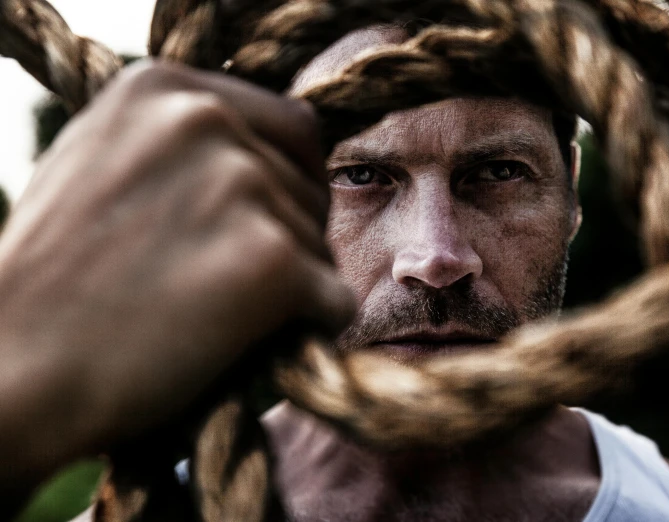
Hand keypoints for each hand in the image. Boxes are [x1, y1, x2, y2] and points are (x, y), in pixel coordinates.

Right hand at [0, 60, 353, 490]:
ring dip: (292, 286)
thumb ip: (178, 143)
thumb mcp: (100, 164)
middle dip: (290, 235)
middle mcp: (208, 118)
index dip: (289, 181)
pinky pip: (335, 300)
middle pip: (311, 185)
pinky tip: (249, 345)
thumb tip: (258, 146)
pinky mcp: (273, 260)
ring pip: (322, 245)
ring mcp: (242, 185)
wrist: (16, 370)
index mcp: (166, 86)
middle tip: (233, 281)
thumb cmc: (53, 281)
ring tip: (217, 315)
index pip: (292, 126)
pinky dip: (309, 328)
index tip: (263, 223)